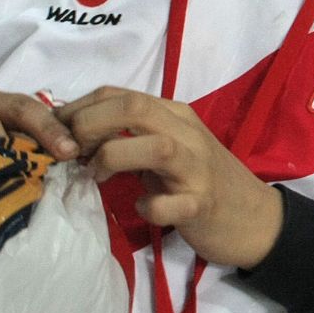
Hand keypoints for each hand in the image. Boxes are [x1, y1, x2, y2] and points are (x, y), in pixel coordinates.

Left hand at [60, 86, 283, 269]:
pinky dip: (148, 207)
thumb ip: (132, 138)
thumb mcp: (168, 150)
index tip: (57, 134)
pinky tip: (145, 209)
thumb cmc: (202, 182)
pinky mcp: (202, 204)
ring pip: (153, 146)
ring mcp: (197, 168)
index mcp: (175, 116)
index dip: (79, 109)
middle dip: (89, 126)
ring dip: (113, 158)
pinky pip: (170, 203)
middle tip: (71, 154)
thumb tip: (76, 137)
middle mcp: (187, 133)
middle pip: (133, 108)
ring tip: (99, 177)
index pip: (120, 94)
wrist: (256, 218)